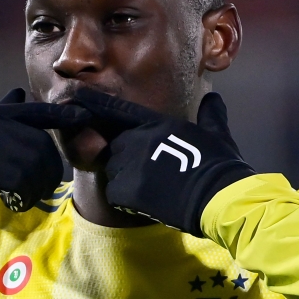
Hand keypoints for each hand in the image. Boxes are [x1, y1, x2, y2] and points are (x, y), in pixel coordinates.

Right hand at [0, 89, 90, 212]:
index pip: (35, 110)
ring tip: (26, 197)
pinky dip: (22, 196)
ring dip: (36, 186)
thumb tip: (19, 94)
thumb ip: (0, 114)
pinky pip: (18, 180)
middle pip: (40, 144)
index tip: (84, 117)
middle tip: (43, 187)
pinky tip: (14, 202)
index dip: (62, 114)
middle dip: (49, 169)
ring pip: (32, 163)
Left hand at [73, 88, 255, 235]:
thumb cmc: (220, 165)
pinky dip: (125, 198)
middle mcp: (138, 139)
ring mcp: (129, 164)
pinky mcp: (124, 189)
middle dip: (126, 157)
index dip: (98, 104)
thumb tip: (213, 98)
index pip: (120, 110)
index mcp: (158, 123)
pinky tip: (145, 203)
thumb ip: (210, 115)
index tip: (77, 96)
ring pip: (114, 169)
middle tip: (148, 173)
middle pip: (117, 145)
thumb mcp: (217, 134)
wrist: (217, 199)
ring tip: (150, 190)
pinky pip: (114, 191)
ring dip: (125, 178)